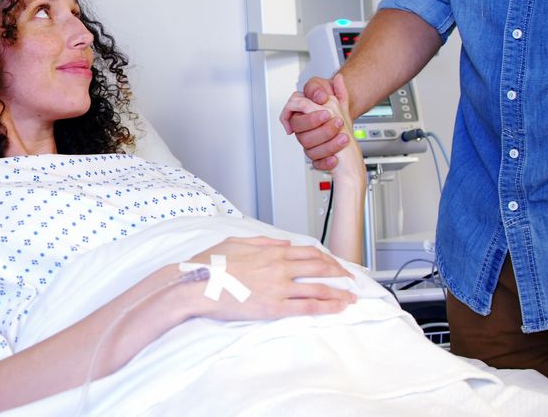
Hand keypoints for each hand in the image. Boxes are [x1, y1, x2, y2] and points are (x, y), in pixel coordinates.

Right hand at [185, 236, 355, 320]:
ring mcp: (278, 287)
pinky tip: (338, 308)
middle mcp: (279, 266)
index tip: (334, 263)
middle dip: (339, 273)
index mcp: (270, 250)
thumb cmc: (209, 265)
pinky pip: (307, 306)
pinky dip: (326, 306)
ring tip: (352, 296)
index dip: (325, 257)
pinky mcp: (274, 307)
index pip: (307, 252)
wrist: (195, 285)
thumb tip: (283, 242)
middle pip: (319, 268)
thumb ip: (262, 240)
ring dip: (339, 292)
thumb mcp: (234, 242)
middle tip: (351, 279)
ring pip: (318, 287)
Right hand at [280, 76, 350, 170]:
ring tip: (343, 135)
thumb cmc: (333, 105)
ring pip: (309, 148)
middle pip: (300, 130)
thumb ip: (324, 88)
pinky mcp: (317, 155)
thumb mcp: (330, 91)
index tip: (323, 113)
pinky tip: (335, 158)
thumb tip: (326, 89)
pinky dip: (325, 162)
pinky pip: (315, 163)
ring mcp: (310, 142)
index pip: (290, 112)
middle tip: (334, 118)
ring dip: (328, 143)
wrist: (345, 120)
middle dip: (318, 124)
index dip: (301, 114)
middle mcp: (303, 128)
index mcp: (301, 111)